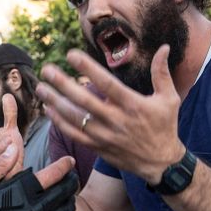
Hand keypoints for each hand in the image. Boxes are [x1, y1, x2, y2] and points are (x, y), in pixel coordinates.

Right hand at [0, 161, 77, 210]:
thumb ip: (0, 164)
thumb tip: (13, 146)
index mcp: (22, 191)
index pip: (52, 174)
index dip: (64, 166)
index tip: (70, 162)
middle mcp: (35, 209)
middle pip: (64, 192)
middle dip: (71, 182)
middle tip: (73, 179)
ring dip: (71, 203)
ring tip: (69, 199)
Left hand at [36, 46, 185, 184]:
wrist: (161, 163)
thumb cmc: (165, 126)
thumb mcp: (169, 99)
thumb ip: (162, 73)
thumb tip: (164, 47)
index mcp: (133, 105)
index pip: (106, 83)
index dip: (88, 68)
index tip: (71, 54)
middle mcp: (116, 120)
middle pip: (84, 100)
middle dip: (63, 84)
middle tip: (47, 70)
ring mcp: (105, 136)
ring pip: (75, 118)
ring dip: (55, 102)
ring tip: (41, 88)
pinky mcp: (98, 147)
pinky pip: (74, 134)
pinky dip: (60, 123)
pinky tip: (48, 110)